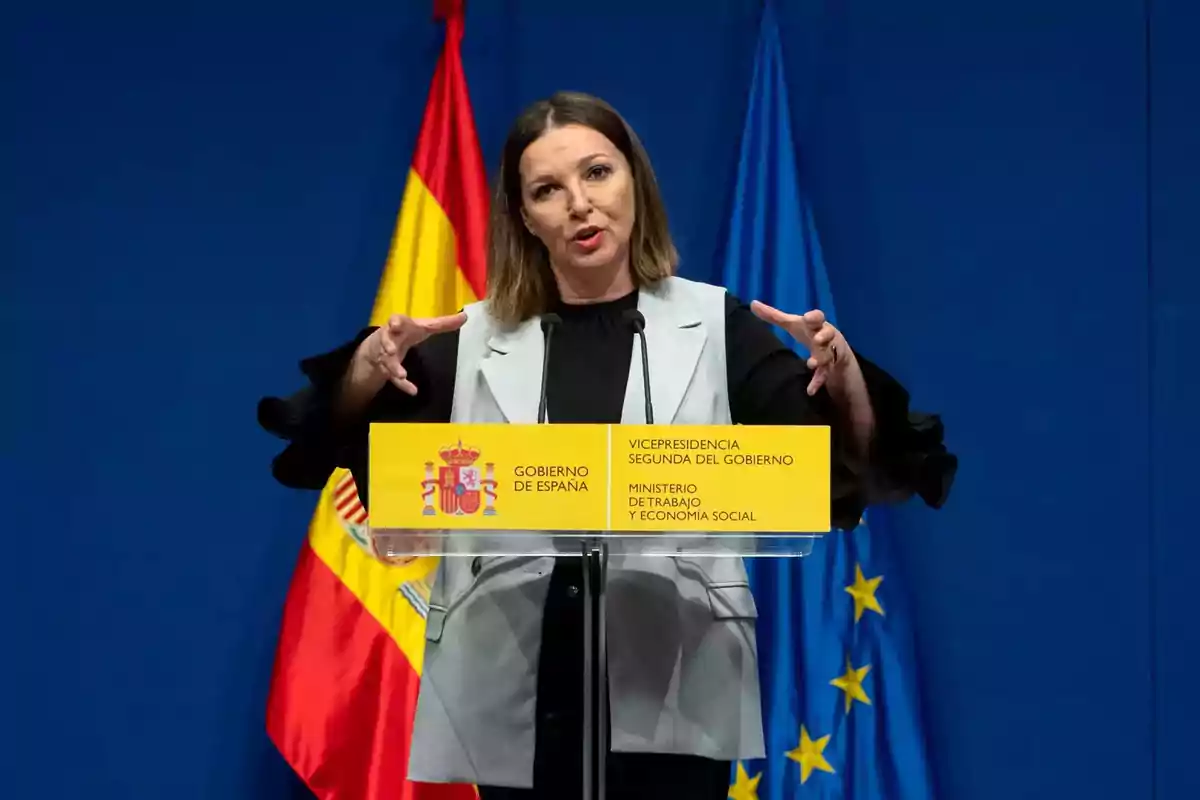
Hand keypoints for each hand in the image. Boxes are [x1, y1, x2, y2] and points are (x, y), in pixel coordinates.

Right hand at [352, 312, 466, 395]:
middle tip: (391, 350)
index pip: (396, 320)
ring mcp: (387, 354)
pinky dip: (403, 385)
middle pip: (386, 340)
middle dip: (388, 344)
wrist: (382, 344)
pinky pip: (394, 378)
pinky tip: (413, 391)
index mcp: (401, 326)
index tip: (395, 324)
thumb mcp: (425, 326)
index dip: (396, 321)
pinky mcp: (387, 369)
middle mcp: (391, 339)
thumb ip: (444, 323)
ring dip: (394, 368)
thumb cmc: (407, 331)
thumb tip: (465, 316)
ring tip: (401, 374)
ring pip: (387, 361)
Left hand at [750, 301, 851, 395]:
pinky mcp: (829, 366)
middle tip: (817, 339)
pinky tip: (810, 390)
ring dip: (820, 359)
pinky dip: (818, 381)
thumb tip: (752, 304)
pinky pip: (824, 374)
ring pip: (827, 354)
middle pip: (827, 334)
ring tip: (811, 363)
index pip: (818, 317)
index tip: (808, 317)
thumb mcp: (792, 323)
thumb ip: (774, 315)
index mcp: (816, 324)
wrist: (833, 347)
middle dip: (823, 336)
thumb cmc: (809, 331)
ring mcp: (829, 351)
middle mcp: (825, 336)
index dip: (814, 317)